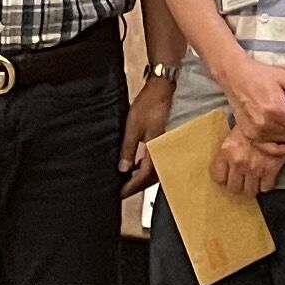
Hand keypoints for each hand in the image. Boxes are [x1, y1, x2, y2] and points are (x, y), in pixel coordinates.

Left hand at [120, 71, 176, 193]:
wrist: (162, 90)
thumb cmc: (149, 105)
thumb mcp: (133, 128)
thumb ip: (128, 149)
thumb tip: (123, 168)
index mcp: (156, 151)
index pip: (143, 177)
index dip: (130, 187)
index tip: (118, 194)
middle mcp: (163, 152)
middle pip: (149, 178)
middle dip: (135, 186)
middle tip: (120, 191)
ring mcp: (165, 148)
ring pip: (153, 171)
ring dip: (140, 177)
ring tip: (126, 180)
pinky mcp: (164, 143)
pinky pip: (155, 162)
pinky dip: (145, 168)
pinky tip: (136, 165)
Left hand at [212, 124, 284, 197]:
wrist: (274, 119)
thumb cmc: (252, 125)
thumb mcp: (233, 135)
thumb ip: (228, 152)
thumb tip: (226, 167)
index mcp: (226, 152)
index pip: (218, 177)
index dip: (224, 179)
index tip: (228, 177)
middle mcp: (238, 162)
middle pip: (233, 188)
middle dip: (238, 186)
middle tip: (242, 181)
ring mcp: (254, 168)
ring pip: (249, 191)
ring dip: (251, 188)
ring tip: (254, 182)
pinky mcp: (270, 170)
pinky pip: (265, 187)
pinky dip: (265, 185)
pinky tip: (265, 178)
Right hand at [213, 45, 284, 147]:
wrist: (235, 76)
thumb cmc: (262, 75)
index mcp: (275, 108)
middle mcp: (264, 123)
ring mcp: (255, 131)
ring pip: (283, 142)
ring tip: (284, 118)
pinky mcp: (249, 135)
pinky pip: (270, 148)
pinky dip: (278, 143)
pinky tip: (280, 132)